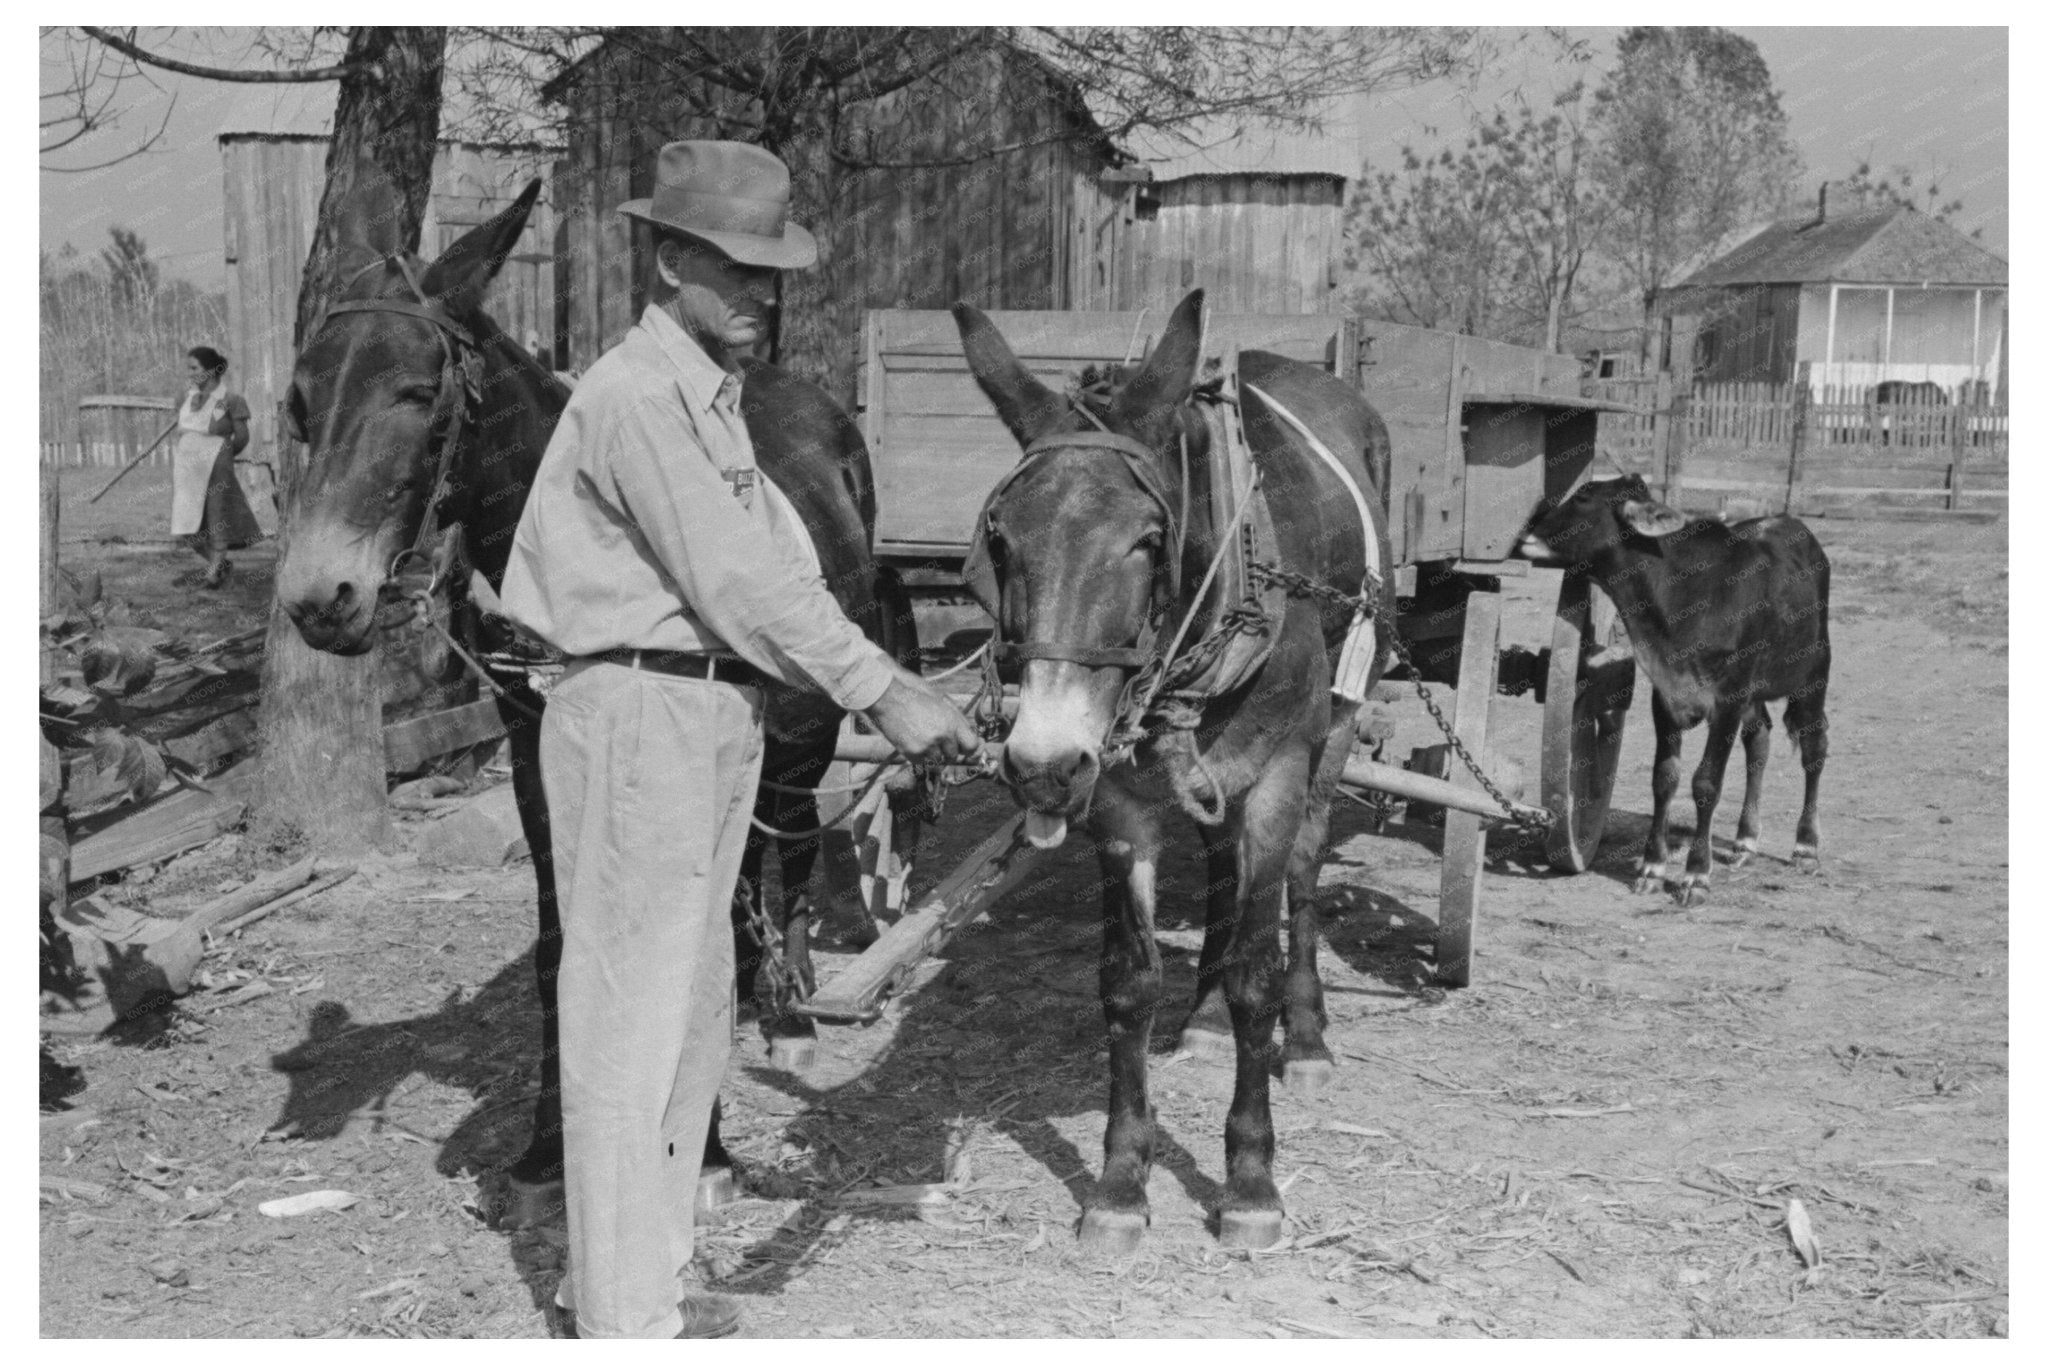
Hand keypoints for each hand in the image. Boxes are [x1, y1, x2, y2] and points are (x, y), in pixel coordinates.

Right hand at [862, 669, 980, 765]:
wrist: (889, 700)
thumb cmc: (915, 699)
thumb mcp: (942, 704)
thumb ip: (958, 721)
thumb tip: (972, 740)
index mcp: (952, 721)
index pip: (972, 745)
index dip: (969, 750)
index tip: (965, 751)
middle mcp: (943, 735)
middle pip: (953, 755)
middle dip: (947, 751)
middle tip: (935, 741)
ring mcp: (928, 745)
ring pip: (938, 761)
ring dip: (932, 754)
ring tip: (922, 739)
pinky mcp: (913, 753)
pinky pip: (923, 763)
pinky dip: (919, 757)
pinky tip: (913, 742)